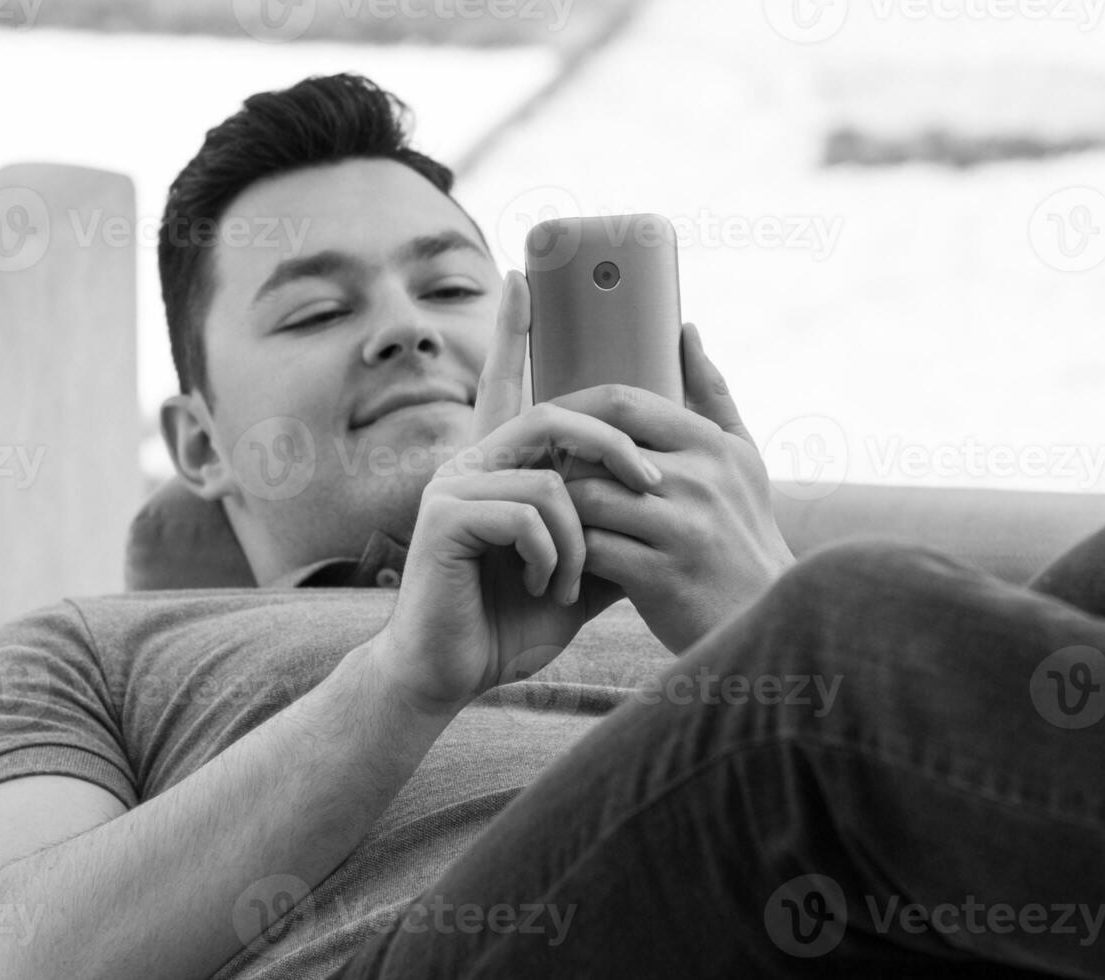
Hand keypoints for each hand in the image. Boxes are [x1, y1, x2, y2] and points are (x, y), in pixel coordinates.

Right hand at [372, 272, 645, 715]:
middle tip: (654, 488)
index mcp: (498, 464)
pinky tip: (541, 589)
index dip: (511, 330)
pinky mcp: (445, 517)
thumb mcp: (576, 570)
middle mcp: (471, 460)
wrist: (450, 673)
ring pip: (552, 476)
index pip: (504, 382)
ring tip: (571, 585)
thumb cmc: (509, 623)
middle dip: (616, 446)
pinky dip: (553, 556)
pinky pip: (528, 512)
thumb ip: (607, 528)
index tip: (522, 276)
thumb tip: (659, 501)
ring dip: (581, 539)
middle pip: (556, 416)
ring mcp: (453, 484)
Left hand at [554, 324, 796, 653]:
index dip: (578, 415)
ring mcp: (684, 528)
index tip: (553, 435)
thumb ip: (713, 395)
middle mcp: (703, 480)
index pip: (627, 403)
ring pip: (587, 496)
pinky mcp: (663, 576)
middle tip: (533, 475)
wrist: (765, 624)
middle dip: (559, 458)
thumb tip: (685, 331)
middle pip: (599, 446)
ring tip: (543, 519)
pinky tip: (560, 562)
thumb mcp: (742, 461)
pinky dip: (568, 553)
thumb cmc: (743, 537)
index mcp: (715, 447)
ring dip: (558, 510)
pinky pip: (591, 547)